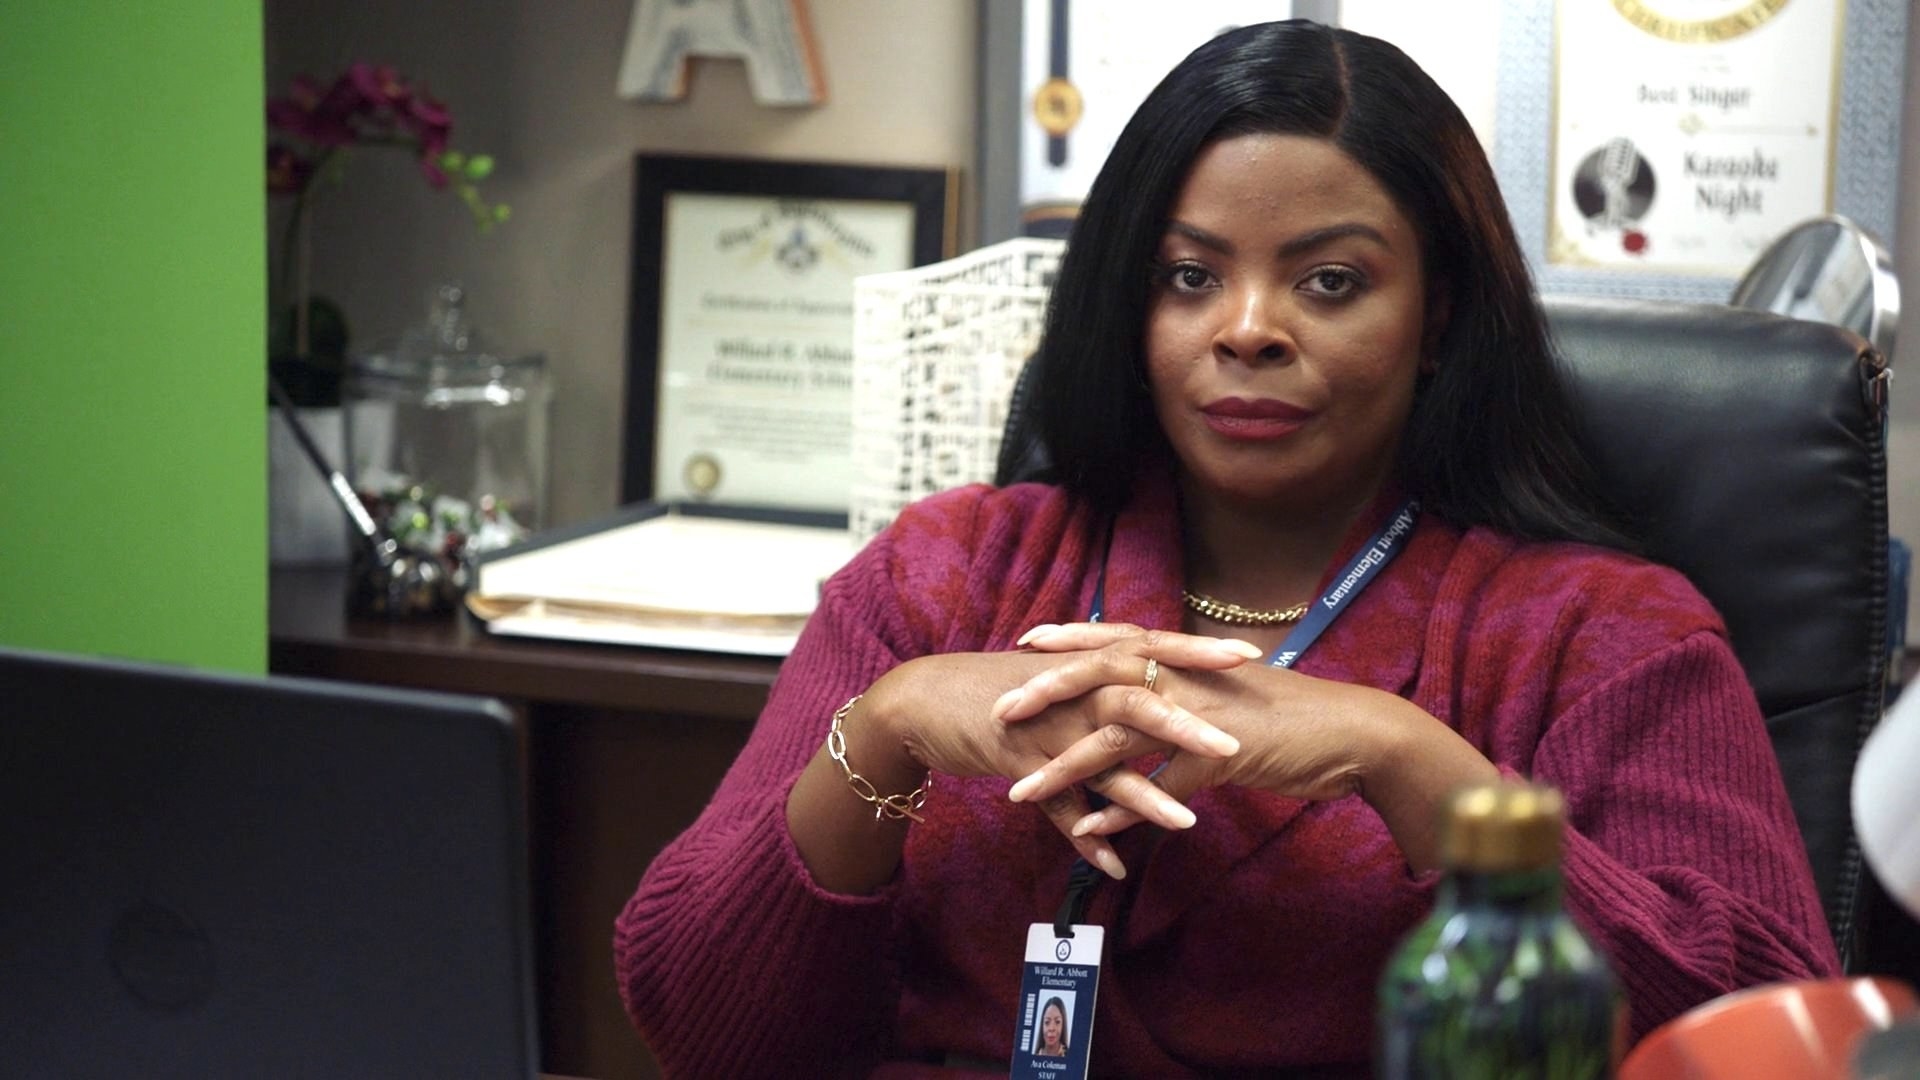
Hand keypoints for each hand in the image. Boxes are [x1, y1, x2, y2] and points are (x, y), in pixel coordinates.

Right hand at [857, 639, 1251, 875]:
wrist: (925, 701)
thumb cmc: (999, 688)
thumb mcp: (1058, 675)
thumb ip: (1105, 679)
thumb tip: (1156, 681)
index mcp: (1087, 662)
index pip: (1152, 647)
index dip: (1198, 652)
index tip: (1249, 657)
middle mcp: (1072, 690)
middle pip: (1137, 700)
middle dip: (1188, 725)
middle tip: (1236, 746)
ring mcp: (1044, 725)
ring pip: (1101, 761)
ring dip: (1144, 795)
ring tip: (1187, 823)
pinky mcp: (1017, 760)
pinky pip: (1057, 806)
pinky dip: (1084, 838)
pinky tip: (1112, 869)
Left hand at [1002, 621, 1421, 837]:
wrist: (1352, 734)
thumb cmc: (1292, 717)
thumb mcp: (1228, 699)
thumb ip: (1187, 700)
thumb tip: (1158, 707)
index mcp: (1188, 659)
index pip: (1117, 639)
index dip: (1071, 641)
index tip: (1025, 642)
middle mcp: (1186, 677)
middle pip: (1100, 676)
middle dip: (1044, 693)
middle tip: (997, 711)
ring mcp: (1199, 716)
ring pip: (1115, 737)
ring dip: (1063, 767)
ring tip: (1019, 791)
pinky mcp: (1217, 758)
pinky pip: (1156, 788)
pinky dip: (1120, 811)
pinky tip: (1087, 832)